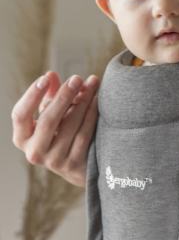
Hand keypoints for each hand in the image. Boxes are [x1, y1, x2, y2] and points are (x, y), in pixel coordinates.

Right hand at [11, 71, 98, 187]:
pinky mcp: (74, 164)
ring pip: (70, 125)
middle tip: (77, 78)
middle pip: (47, 121)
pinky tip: (98, 99)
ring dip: (83, 101)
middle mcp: (34, 152)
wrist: (79, 165)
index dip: (32, 95)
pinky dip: (92, 114)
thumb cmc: (61, 131)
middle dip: (63, 96)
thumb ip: (50, 94)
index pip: (20, 115)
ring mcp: (54, 161)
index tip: (45, 78)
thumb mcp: (51, 113)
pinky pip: (85, 134)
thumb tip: (50, 75)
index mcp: (22, 138)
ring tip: (92, 83)